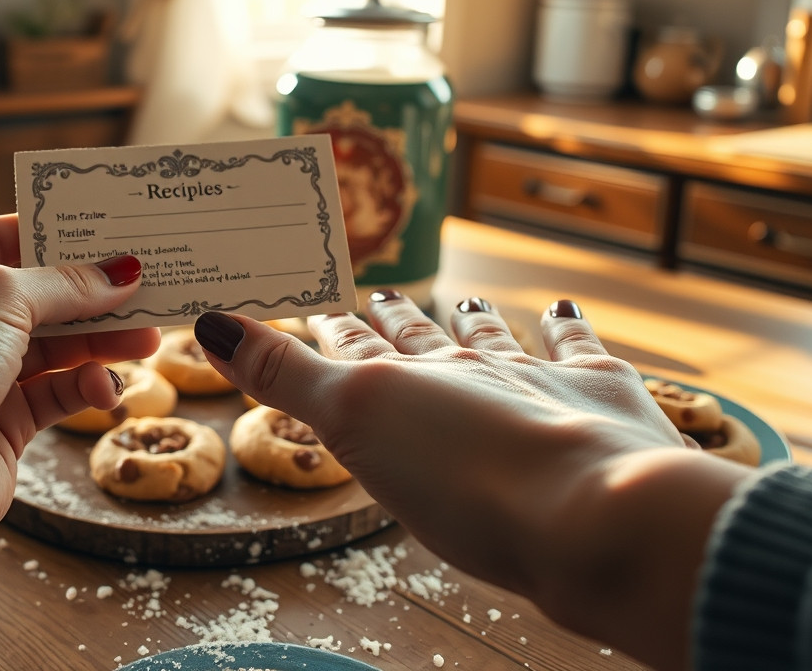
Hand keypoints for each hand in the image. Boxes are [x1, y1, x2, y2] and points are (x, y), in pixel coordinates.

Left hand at [0, 215, 159, 533]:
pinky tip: (104, 388)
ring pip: (54, 347)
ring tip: (146, 340)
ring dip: (101, 342)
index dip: (55, 236)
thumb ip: (64, 283)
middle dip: (92, 295)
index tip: (110, 234)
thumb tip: (120, 273)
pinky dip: (85, 387)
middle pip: (36, 296)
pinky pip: (55, 394)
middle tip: (145, 289)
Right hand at [193, 293, 749, 670]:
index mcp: (403, 386)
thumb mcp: (359, 432)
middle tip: (376, 299)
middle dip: (394, 323)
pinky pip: (575, 345)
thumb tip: (213, 321)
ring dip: (473, 320)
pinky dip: (565, 327)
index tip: (313, 307)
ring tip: (460, 299)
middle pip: (421, 341)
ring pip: (494, 337)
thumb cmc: (469, 487)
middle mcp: (466, 368)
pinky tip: (562, 310)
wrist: (593, 512)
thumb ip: (290, 376)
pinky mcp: (599, 393)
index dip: (329, 331)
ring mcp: (535, 376)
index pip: (355, 352)